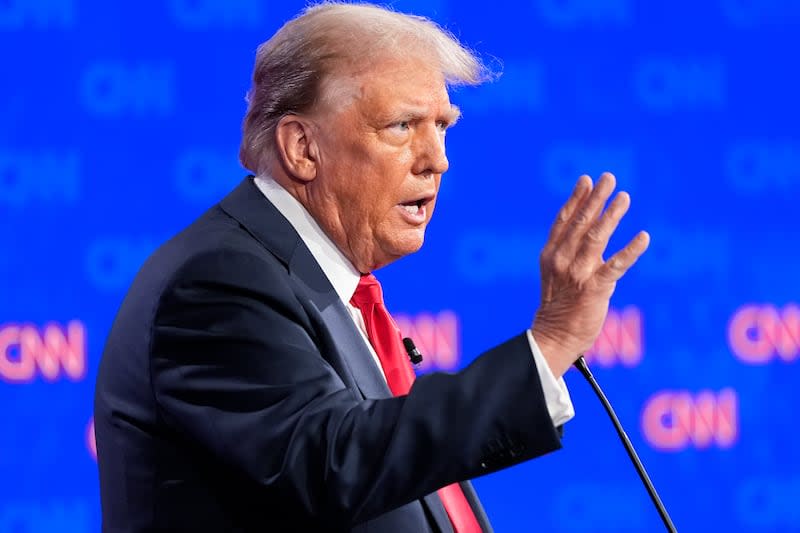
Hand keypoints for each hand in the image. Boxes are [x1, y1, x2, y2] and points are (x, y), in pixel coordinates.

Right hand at [531, 173, 649, 377]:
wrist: (555, 337)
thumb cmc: (559, 307)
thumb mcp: (556, 274)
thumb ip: (570, 252)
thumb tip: (593, 229)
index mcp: (550, 254)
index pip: (563, 220)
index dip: (576, 199)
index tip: (586, 180)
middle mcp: (562, 260)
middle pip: (580, 223)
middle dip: (595, 199)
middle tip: (609, 178)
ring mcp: (577, 274)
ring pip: (596, 238)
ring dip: (611, 216)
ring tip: (624, 197)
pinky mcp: (594, 289)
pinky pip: (616, 265)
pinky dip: (631, 250)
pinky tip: (644, 237)